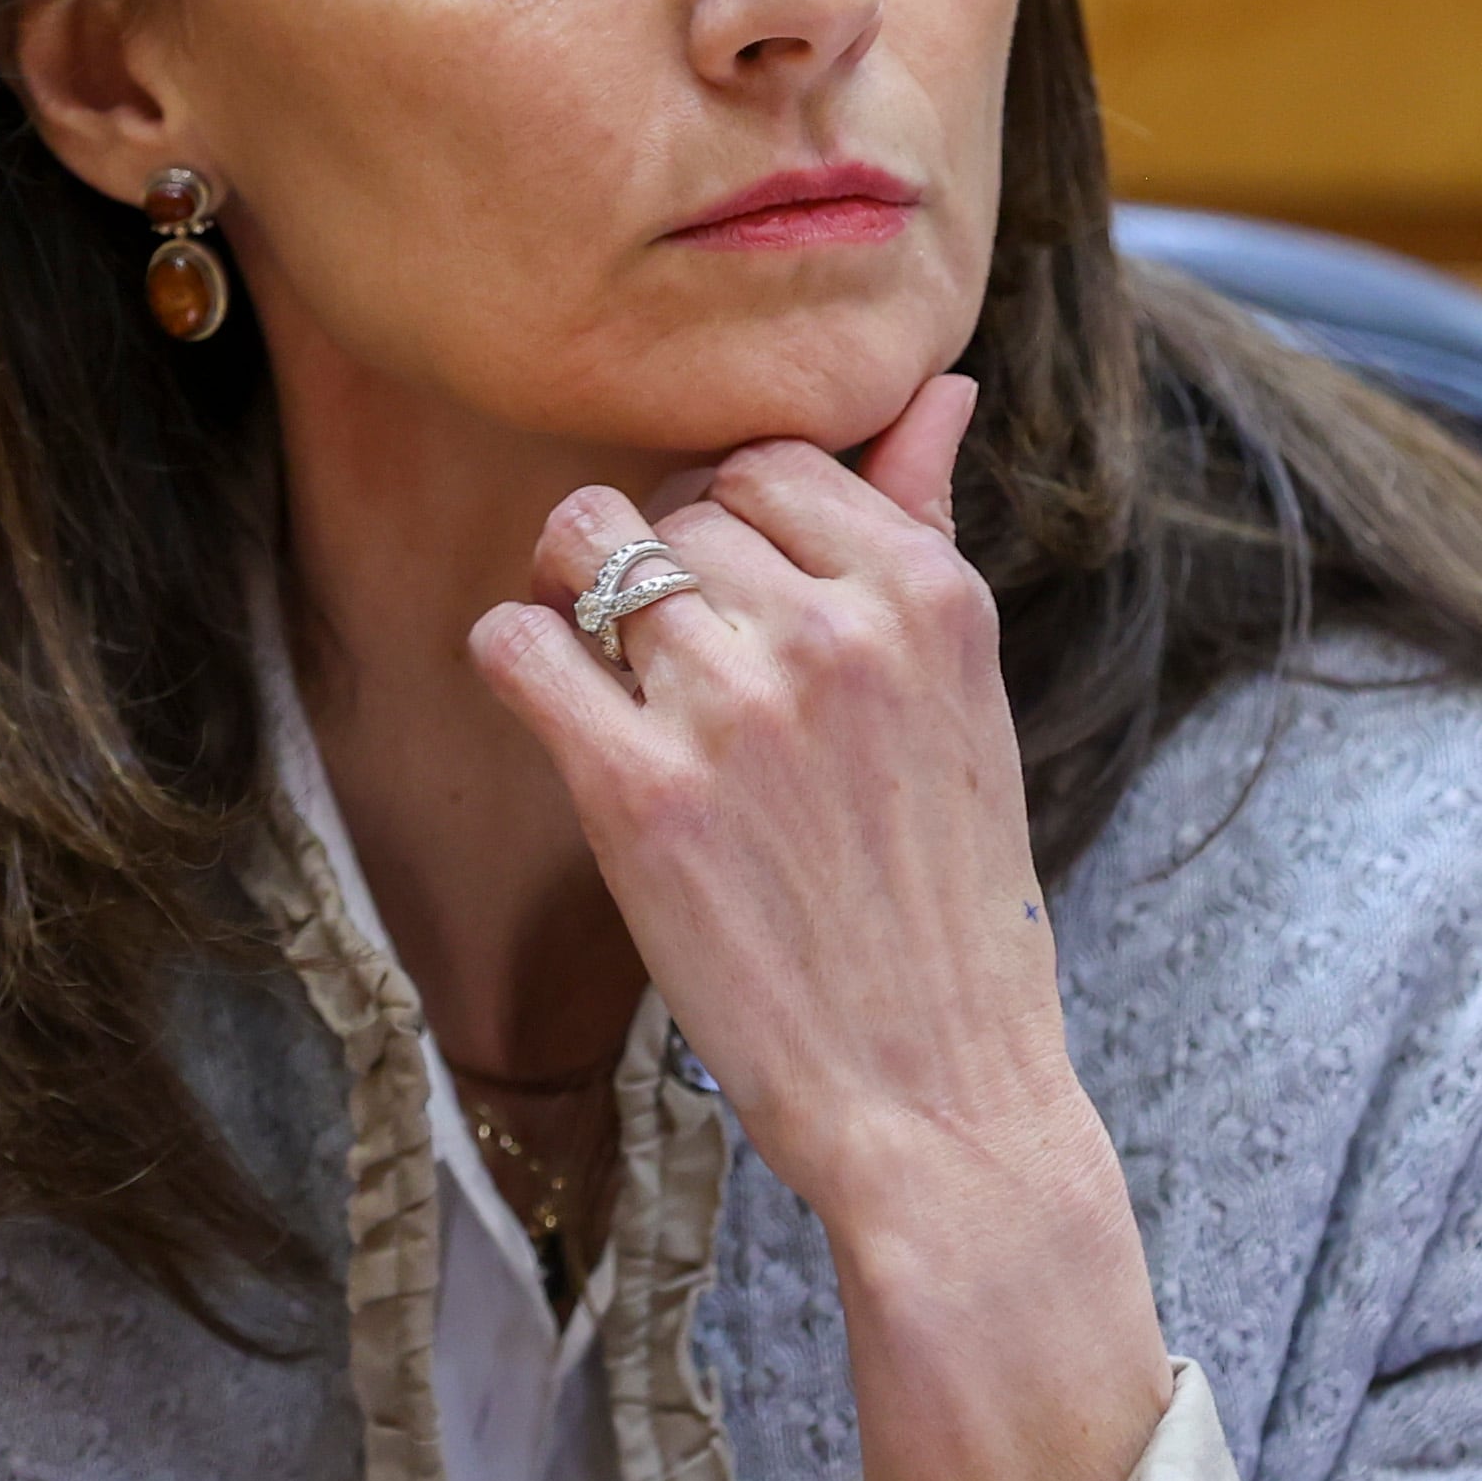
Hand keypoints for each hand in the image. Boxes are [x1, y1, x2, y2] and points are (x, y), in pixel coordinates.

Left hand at [472, 379, 1172, 1480]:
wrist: (938, 1095)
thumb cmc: (944, 895)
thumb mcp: (966, 694)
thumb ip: (928, 524)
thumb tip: (945, 385)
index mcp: (930, 593)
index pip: (767, 460)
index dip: (729, 528)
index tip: (736, 607)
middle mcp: (839, 630)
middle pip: (674, 508)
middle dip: (661, 575)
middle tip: (685, 684)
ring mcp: (737, 708)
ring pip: (589, 552)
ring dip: (582, 611)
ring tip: (622, 697)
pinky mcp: (640, 792)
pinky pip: (520, 643)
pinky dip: (514, 660)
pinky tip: (555, 710)